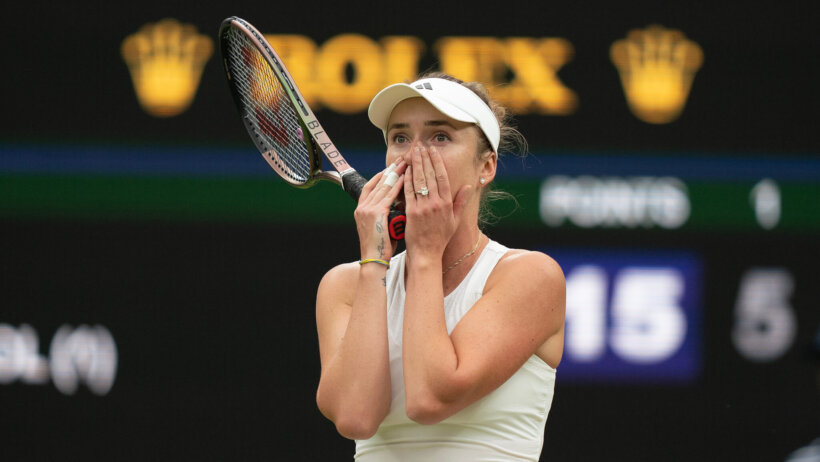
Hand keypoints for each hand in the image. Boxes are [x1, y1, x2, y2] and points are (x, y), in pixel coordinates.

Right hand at [354, 160, 406, 260]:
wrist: (374, 261)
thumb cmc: (381, 247)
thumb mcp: (380, 226)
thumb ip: (386, 213)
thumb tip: (399, 204)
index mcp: (361, 209)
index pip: (371, 185)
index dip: (382, 174)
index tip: (393, 166)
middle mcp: (362, 206)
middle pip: (378, 182)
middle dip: (391, 169)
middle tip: (402, 158)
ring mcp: (367, 209)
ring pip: (384, 185)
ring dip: (396, 172)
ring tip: (406, 162)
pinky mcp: (375, 213)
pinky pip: (389, 195)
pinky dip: (398, 184)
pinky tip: (406, 176)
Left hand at [403, 144, 473, 259]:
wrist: (427, 253)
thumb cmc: (440, 238)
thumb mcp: (455, 220)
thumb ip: (461, 202)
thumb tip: (468, 185)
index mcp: (447, 204)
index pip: (442, 177)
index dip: (437, 161)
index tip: (433, 150)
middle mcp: (436, 204)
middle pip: (430, 175)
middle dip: (425, 158)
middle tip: (421, 145)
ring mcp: (423, 208)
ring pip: (419, 181)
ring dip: (416, 164)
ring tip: (413, 152)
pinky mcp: (411, 212)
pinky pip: (408, 192)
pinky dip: (407, 179)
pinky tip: (405, 169)